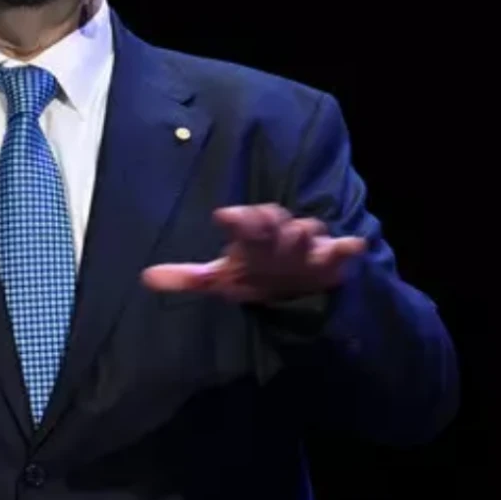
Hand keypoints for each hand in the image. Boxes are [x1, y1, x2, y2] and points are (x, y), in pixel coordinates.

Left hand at [142, 204, 366, 302]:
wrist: (297, 283)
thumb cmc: (255, 272)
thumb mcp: (222, 278)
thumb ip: (187, 277)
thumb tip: (146, 278)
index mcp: (251, 235)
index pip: (243, 221)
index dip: (236, 219)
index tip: (224, 216)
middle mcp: (277, 235)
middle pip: (274, 222)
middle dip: (269, 220)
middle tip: (264, 218)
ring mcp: (305, 245)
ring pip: (305, 232)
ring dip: (303, 233)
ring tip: (299, 234)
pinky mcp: (329, 259)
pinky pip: (341, 250)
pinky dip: (346, 247)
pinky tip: (354, 245)